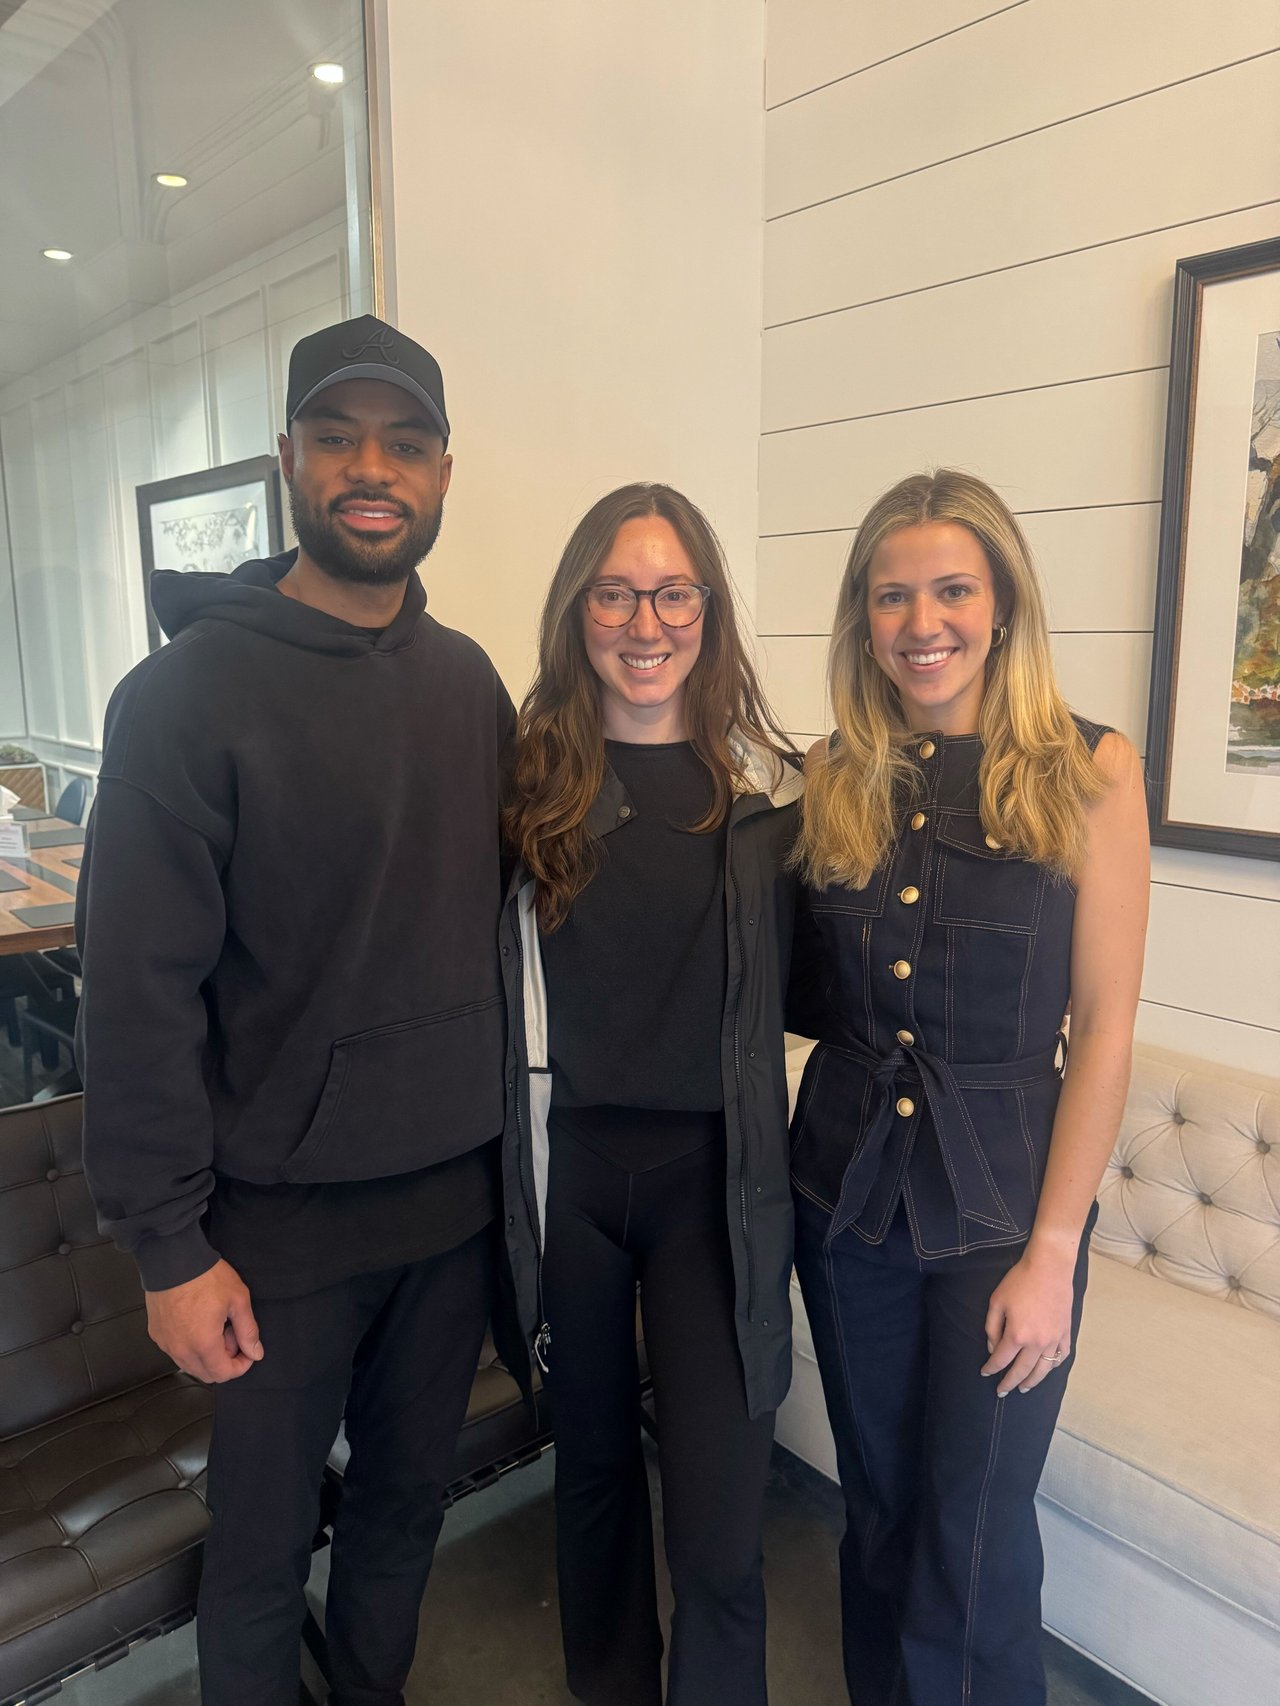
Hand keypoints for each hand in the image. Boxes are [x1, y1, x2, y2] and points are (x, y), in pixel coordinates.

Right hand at [145, 1259, 263, 1382]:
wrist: (172, 1259)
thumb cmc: (205, 1276)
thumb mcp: (238, 1300)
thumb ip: (248, 1331)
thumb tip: (255, 1353)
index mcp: (203, 1344)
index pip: (223, 1374)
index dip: (241, 1366)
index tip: (247, 1352)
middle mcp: (180, 1349)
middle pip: (206, 1374)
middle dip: (224, 1361)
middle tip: (232, 1334)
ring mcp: (166, 1343)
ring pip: (190, 1364)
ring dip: (207, 1355)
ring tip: (216, 1326)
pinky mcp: (156, 1334)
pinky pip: (176, 1352)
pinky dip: (190, 1347)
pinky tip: (198, 1323)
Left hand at [981, 1248, 1073, 1396]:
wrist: (1049, 1267)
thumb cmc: (1020, 1281)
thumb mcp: (997, 1301)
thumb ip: (992, 1328)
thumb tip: (994, 1349)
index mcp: (1017, 1335)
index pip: (1001, 1360)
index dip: (991, 1369)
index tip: (985, 1373)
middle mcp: (1037, 1343)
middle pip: (1022, 1371)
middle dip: (1010, 1383)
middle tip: (1002, 1391)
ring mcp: (1054, 1340)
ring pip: (1043, 1370)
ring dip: (1032, 1382)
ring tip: (1024, 1389)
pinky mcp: (1066, 1333)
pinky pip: (1061, 1357)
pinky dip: (1053, 1366)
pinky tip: (1046, 1369)